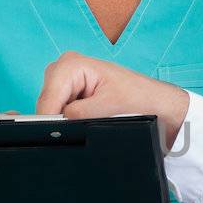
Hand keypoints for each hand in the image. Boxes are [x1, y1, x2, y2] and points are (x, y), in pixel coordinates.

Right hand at [37, 53, 188, 149]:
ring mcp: (66, 79)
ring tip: (90, 121)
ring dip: (64, 120)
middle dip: (57, 119)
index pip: (48, 98)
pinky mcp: (71, 92)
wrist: (156, 102)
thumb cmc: (139, 98)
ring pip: (51, 108)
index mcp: (72, 64)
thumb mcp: (108, 107)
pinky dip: (69, 120)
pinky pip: (59, 110)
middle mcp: (65, 67)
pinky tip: (86, 121)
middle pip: (46, 102)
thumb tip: (58, 124)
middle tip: (80, 129)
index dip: (50, 121)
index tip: (56, 139)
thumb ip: (79, 114)